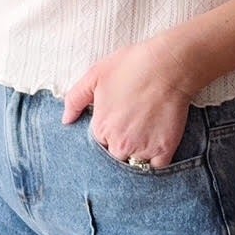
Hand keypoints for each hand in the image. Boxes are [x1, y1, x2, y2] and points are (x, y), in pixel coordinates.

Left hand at [60, 34, 199, 168]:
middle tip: (133, 127)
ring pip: (134, 163)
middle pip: (115, 155)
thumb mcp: (95, 75)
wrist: (168, 66)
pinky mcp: (164, 150)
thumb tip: (66, 120)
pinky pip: (156, 168)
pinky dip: (156, 162)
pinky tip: (157, 146)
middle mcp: (119, 143)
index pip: (98, 143)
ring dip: (137, 154)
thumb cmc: (132, 66)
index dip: (108, 132)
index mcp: (101, 128)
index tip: (118, 121)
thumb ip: (75, 99)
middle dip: (121, 145)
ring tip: (146, 135)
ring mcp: (142, 148)